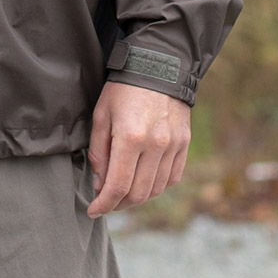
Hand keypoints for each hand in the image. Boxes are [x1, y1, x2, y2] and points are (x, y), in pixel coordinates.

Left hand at [86, 80, 189, 217]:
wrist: (158, 66)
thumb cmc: (123, 89)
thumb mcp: (101, 115)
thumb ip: (98, 152)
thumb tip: (100, 184)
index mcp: (130, 137)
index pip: (118, 186)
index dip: (104, 204)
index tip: (93, 210)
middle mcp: (155, 145)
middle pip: (138, 194)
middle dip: (118, 204)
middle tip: (106, 201)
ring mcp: (173, 146)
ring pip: (156, 190)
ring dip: (137, 197)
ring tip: (123, 191)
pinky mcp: (184, 144)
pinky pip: (171, 178)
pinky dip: (157, 186)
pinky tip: (143, 180)